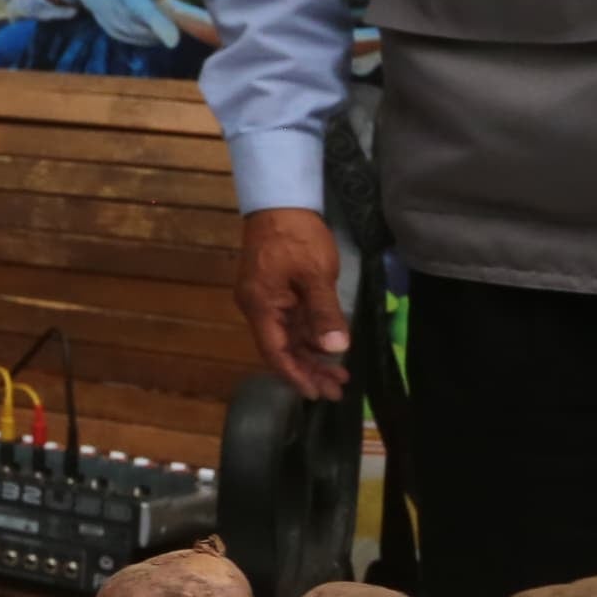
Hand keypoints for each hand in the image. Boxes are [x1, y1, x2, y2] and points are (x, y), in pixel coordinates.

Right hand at [233, 205, 349, 399]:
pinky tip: (328, 345)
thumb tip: (335, 350)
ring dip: (311, 355)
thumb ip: (324, 313)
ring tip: (340, 374)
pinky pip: (290, 322)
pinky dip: (309, 337)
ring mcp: (264, 298)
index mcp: (261, 306)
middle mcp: (257, 307)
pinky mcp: (273, 289)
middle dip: (308, 370)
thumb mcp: (316, 275)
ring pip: (287, 336)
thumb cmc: (297, 237)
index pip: (275, 352)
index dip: (296, 376)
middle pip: (281, 348)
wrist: (279, 201)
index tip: (317, 395)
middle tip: (338, 390)